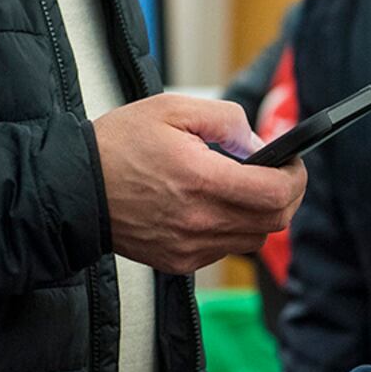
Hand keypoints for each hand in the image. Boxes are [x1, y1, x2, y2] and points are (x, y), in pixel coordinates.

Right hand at [94, 93, 307, 273]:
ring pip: (254, 239)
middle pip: (275, 221)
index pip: (276, 193)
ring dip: (260, 215)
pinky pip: (226, 250)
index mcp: (201, 180)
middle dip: (287, 197)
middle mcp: (199, 220)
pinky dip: (232, 229)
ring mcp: (191, 246)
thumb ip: (225, 120)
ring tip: (244, 189)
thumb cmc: (119, 146)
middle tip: (280, 176)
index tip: (294, 164)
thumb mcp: (172, 109)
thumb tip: (259, 144)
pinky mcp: (180, 261)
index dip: (296, 178)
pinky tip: (213, 207)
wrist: (74, 189)